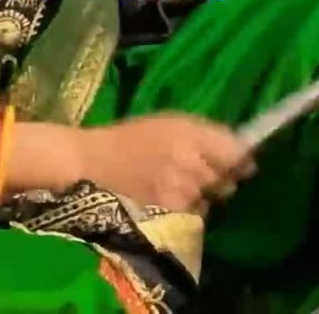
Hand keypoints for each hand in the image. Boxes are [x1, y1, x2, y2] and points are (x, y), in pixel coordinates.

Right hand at [77, 113, 255, 213]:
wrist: (91, 164)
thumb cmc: (131, 138)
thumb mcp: (170, 122)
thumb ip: (209, 136)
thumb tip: (248, 161)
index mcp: (190, 133)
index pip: (238, 152)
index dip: (239, 159)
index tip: (233, 162)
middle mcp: (191, 164)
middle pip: (228, 179)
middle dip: (218, 177)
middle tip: (192, 171)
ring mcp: (183, 193)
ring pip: (212, 200)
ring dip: (202, 195)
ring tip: (173, 185)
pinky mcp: (172, 216)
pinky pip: (195, 216)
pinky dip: (188, 210)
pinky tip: (166, 200)